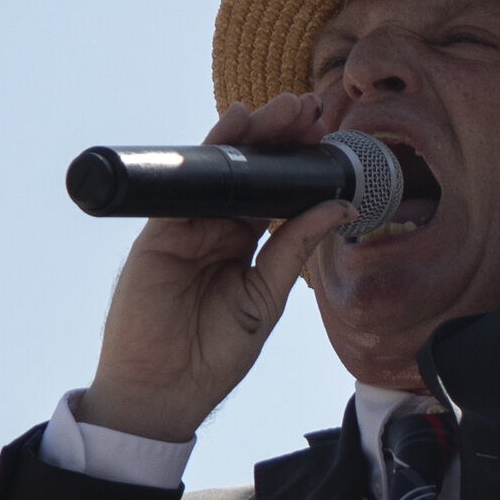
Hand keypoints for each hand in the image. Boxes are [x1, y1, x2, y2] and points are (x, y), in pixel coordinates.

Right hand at [77, 93, 354, 441]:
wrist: (166, 392)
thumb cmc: (213, 355)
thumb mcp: (267, 296)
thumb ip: (295, 248)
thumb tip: (340, 205)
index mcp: (241, 244)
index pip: (272, 193)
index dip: (296, 164)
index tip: (325, 135)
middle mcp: (213, 229)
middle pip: (248, 172)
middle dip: (277, 138)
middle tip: (308, 107)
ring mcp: (184, 229)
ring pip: (218, 169)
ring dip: (250, 134)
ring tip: (283, 108)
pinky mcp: (159, 235)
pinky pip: (184, 184)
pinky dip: (208, 151)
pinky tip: (233, 124)